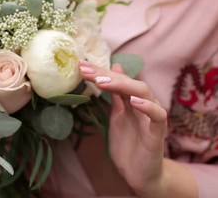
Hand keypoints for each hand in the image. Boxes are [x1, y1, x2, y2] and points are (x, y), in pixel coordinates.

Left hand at [79, 60, 179, 196]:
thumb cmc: (128, 145)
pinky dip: (148, 107)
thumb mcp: (117, 116)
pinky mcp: (158, 133)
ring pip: (143, 92)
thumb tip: (112, 70)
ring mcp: (152, 117)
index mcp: (132, 100)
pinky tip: (133, 100)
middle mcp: (144, 104)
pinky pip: (157, 116)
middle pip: (128, 82)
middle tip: (86, 70)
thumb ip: (115, 96)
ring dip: (122, 84)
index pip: (117, 80)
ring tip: (102, 81)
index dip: (100, 72)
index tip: (81, 66)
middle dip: (106, 74)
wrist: (139, 174)